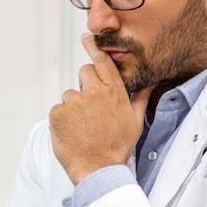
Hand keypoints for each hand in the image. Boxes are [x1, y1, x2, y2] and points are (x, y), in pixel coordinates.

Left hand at [49, 34, 152, 183]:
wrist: (98, 169)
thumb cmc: (117, 147)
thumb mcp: (135, 121)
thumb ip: (140, 98)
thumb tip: (149, 83)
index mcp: (113, 92)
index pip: (102, 61)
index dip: (93, 48)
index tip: (87, 38)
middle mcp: (94, 92)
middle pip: (83, 72)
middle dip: (85, 85)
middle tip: (90, 108)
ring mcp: (74, 102)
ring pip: (70, 94)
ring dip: (74, 107)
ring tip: (83, 127)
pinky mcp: (58, 113)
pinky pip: (58, 109)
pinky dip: (62, 119)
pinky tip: (72, 132)